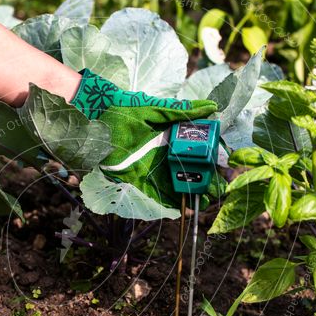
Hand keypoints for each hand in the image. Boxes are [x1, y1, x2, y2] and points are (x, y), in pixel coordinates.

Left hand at [71, 69, 217, 206]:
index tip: (221, 168)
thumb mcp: (154, 109)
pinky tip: (181, 209)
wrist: (94, 116)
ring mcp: (149, 167)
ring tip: (202, 204)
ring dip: (187, 195)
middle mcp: (161, 153)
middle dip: (200, 182)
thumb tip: (212, 107)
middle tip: (214, 191)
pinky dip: (167, 201)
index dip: (207, 160)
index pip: (193, 150)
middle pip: (185, 170)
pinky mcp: (134, 177)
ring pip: (172, 184)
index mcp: (168, 136)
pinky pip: (154, 192)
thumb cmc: (123, 108)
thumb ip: (181, 111)